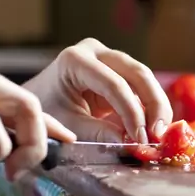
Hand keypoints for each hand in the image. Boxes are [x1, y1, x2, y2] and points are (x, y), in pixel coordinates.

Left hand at [23, 38, 172, 142]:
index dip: (132, 112)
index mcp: (76, 60)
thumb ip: (98, 133)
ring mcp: (109, 59)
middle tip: (159, 134)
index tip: (141, 139)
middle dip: (154, 104)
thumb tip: (131, 143)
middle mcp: (96, 52)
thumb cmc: (46, 112)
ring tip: (159, 134)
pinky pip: (142, 88)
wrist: (35, 102)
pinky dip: (150, 108)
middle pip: (137, 74)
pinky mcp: (119, 72)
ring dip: (156, 107)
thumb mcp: (68, 125)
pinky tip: (155, 129)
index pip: (114, 84)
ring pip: (145, 79)